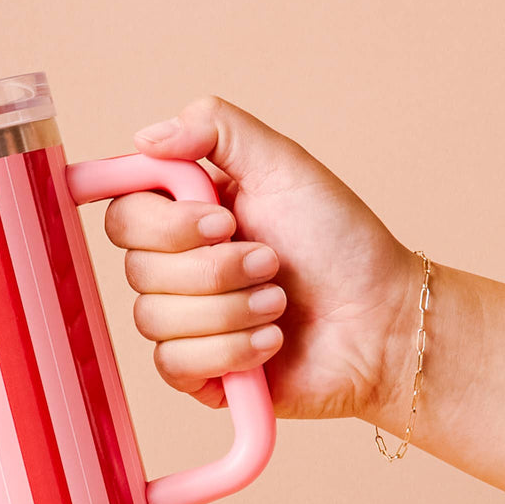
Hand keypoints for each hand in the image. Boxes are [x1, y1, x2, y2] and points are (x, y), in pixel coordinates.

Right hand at [104, 95, 422, 420]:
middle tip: (271, 261)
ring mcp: (182, 324)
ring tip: (278, 304)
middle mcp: (175, 270)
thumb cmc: (341, 243)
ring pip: (155, 318)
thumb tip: (146, 136)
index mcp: (185, 217)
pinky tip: (271, 341)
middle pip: (136, 270)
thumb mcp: (283, 166)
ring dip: (231, 310)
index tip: (220, 219)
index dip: (162, 224)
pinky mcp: (194, 373)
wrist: (380, 321)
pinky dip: (232, 350)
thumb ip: (215, 130)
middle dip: (215, 268)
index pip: (124, 217)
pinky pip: (175, 363)